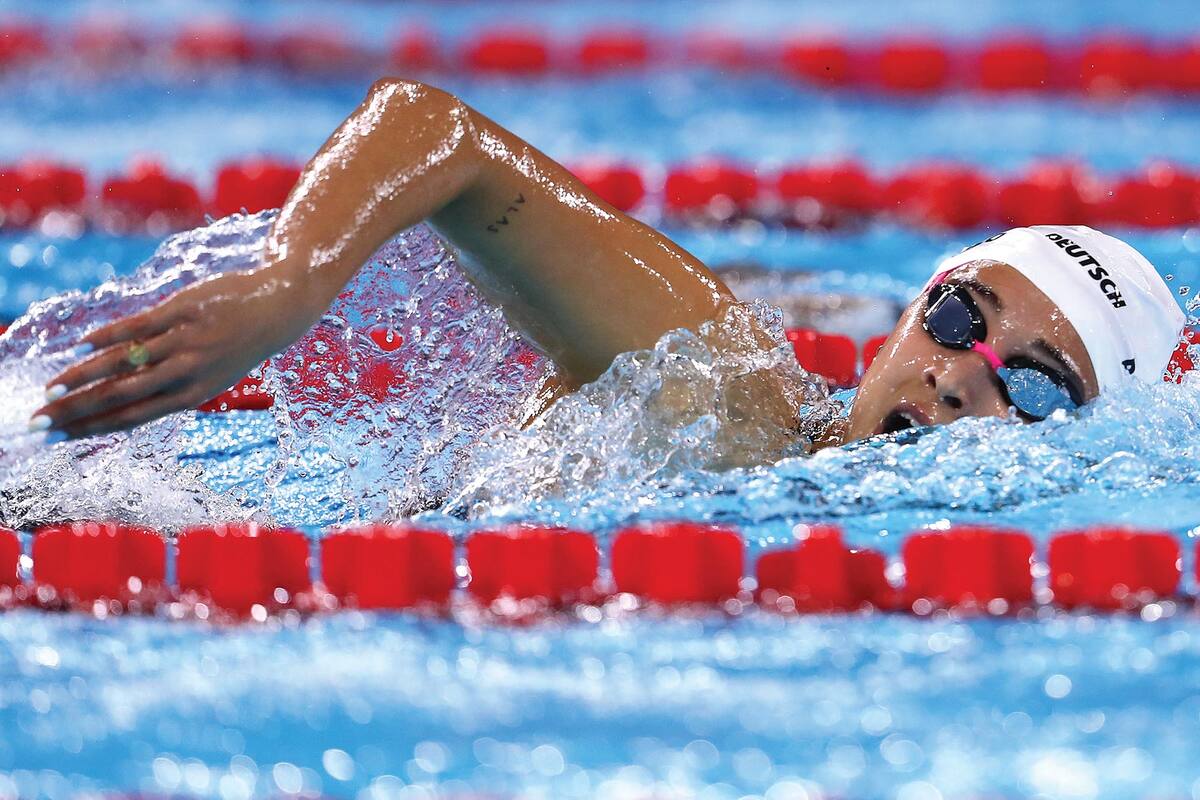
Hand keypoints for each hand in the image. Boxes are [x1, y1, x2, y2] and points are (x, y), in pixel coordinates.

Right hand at [30, 267, 317, 440]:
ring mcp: (184, 342)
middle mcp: (186, 373)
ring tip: (53, 387)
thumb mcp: (208, 374)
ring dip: (84, 376)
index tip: (58, 437)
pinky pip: (138, 326)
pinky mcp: (182, 311)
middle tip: (38, 421)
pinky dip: (109, 336)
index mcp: (191, 395)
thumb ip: (168, 384)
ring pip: (124, 363)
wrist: (278, 308)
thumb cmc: (237, 344)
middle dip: (76, 410)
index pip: (132, 417)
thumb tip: (120, 393)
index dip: (93, 428)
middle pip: (121, 396)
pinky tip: (83, 346)